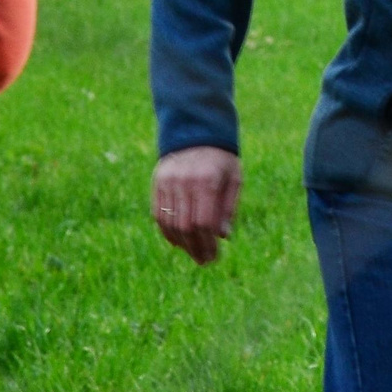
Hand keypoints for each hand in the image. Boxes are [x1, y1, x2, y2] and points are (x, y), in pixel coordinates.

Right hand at [153, 145, 242, 264]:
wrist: (195, 130)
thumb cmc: (221, 158)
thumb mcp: (234, 177)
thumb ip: (229, 206)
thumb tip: (223, 236)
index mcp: (208, 180)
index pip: (204, 222)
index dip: (208, 244)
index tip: (215, 256)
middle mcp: (185, 181)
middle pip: (186, 226)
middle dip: (196, 248)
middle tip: (205, 261)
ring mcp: (168, 182)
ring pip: (170, 223)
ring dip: (182, 244)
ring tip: (194, 254)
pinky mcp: (157, 183)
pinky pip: (158, 214)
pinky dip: (167, 232)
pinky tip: (179, 242)